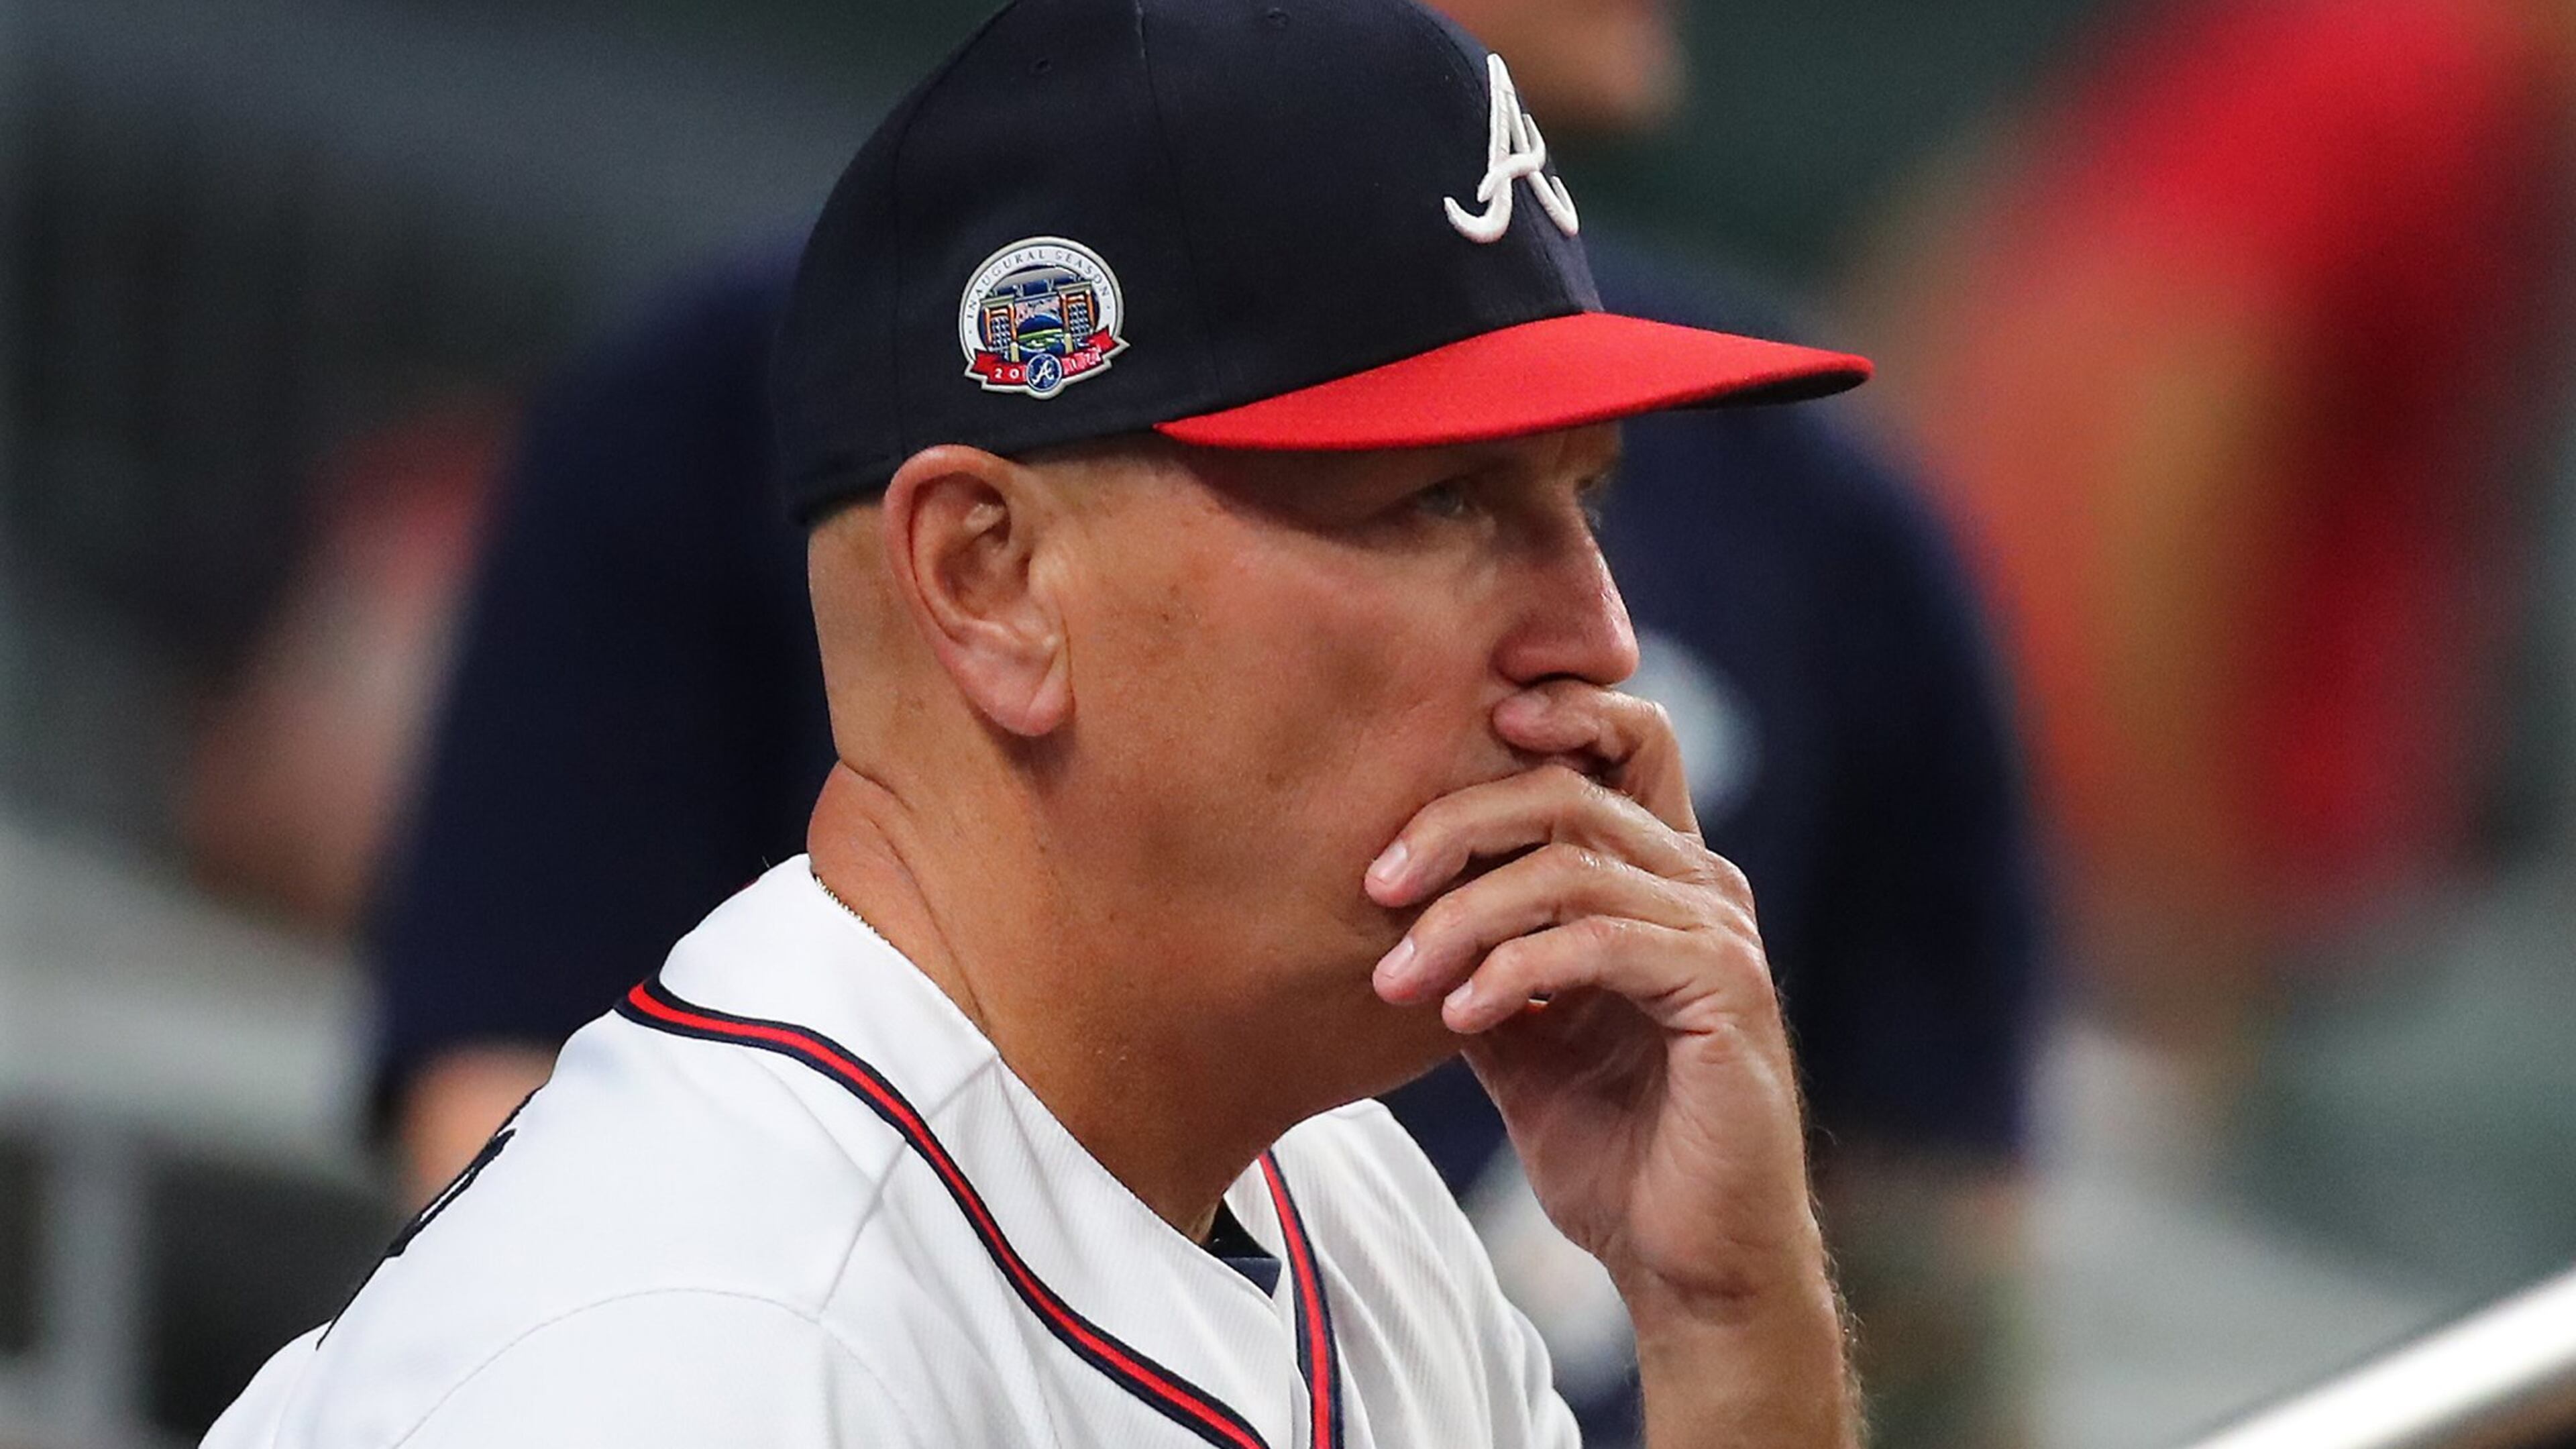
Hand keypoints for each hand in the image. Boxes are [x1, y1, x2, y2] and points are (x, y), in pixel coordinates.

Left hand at [1367, 682, 1851, 1444]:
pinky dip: (1515, 966)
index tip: (1445, 736)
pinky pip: (1602, 940)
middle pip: (1571, 789)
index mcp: (1662, 878)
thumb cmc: (1615, 1151)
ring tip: (1397, 978)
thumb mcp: (1519, 1039)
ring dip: (1467, 914)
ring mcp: (1720, 933)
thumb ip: (1479, 959)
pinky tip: (1460, 1013)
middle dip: (1455, 824)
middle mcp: (1702, 885)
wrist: (1688, 1263)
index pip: (1622, 743)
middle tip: (1374, 886)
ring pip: (1575, 863)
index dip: (1551, 709)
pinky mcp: (1725, 991)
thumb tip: (1389, 909)